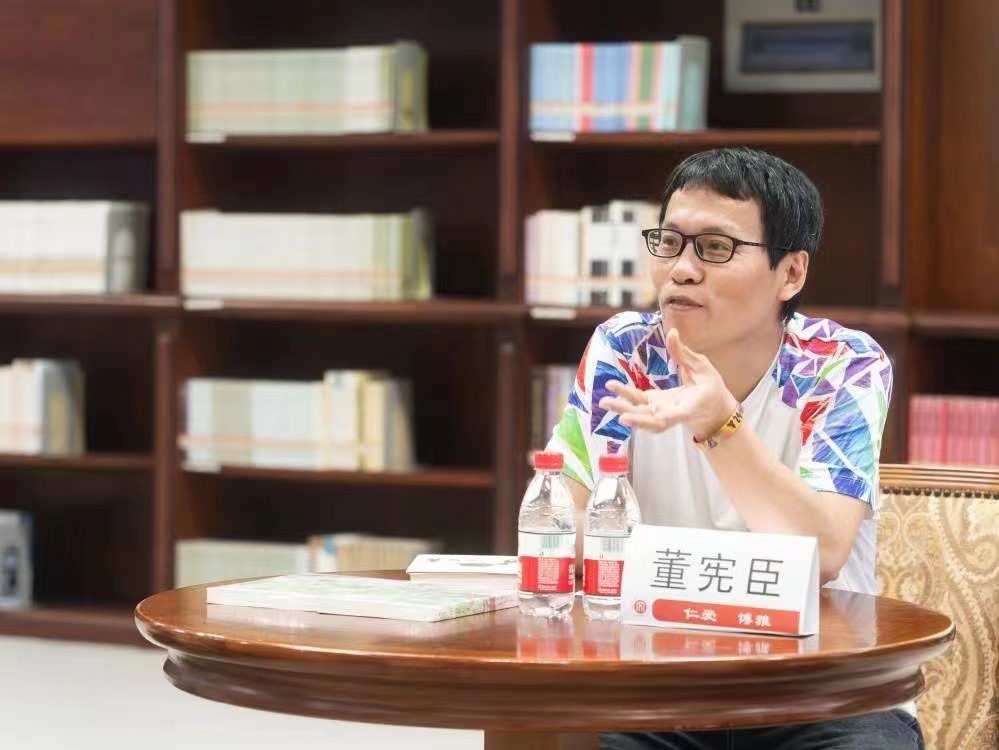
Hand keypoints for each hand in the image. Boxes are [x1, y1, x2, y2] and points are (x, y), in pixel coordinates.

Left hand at [598, 328, 738, 439]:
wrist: (712, 410)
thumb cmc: (710, 388)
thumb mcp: (702, 367)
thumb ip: (684, 353)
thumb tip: (672, 332)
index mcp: (688, 409)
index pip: (671, 417)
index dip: (655, 418)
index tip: (641, 416)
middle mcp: (672, 415)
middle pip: (649, 420)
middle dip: (630, 415)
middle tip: (609, 405)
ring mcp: (661, 413)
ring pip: (641, 415)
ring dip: (622, 408)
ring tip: (604, 401)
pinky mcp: (655, 407)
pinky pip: (639, 405)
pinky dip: (626, 400)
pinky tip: (613, 390)